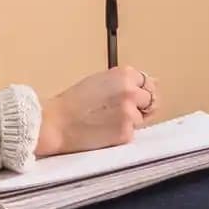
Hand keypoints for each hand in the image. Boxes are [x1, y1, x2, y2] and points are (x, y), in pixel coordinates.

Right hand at [35, 66, 158, 155]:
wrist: (55, 123)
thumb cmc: (72, 102)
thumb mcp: (100, 80)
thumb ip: (124, 82)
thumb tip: (152, 84)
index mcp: (124, 74)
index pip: (148, 83)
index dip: (139, 92)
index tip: (130, 99)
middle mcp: (130, 91)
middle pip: (150, 101)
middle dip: (138, 107)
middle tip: (116, 112)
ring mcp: (130, 113)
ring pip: (141, 119)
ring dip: (128, 122)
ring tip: (104, 122)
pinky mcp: (126, 133)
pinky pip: (131, 134)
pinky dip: (120, 135)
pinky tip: (103, 131)